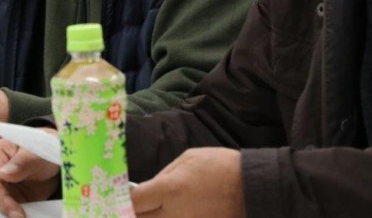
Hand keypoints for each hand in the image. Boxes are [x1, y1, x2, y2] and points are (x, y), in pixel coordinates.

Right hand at [0, 137, 60, 217]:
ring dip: (3, 217)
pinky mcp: (7, 203)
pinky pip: (4, 216)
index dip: (3, 202)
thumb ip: (24, 160)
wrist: (54, 158)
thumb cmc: (42, 148)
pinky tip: (25, 217)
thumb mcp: (38, 151)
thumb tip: (5, 173)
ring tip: (21, 217)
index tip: (18, 215)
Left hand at [130, 147, 244, 217]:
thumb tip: (147, 189)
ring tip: (144, 211)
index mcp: (170, 190)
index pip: (134, 201)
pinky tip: (165, 214)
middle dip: (130, 214)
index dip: (123, 199)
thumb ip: (163, 175)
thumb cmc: (220, 167)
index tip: (119, 196)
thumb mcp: (188, 159)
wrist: (253, 189)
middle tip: (128, 208)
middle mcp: (173, 215)